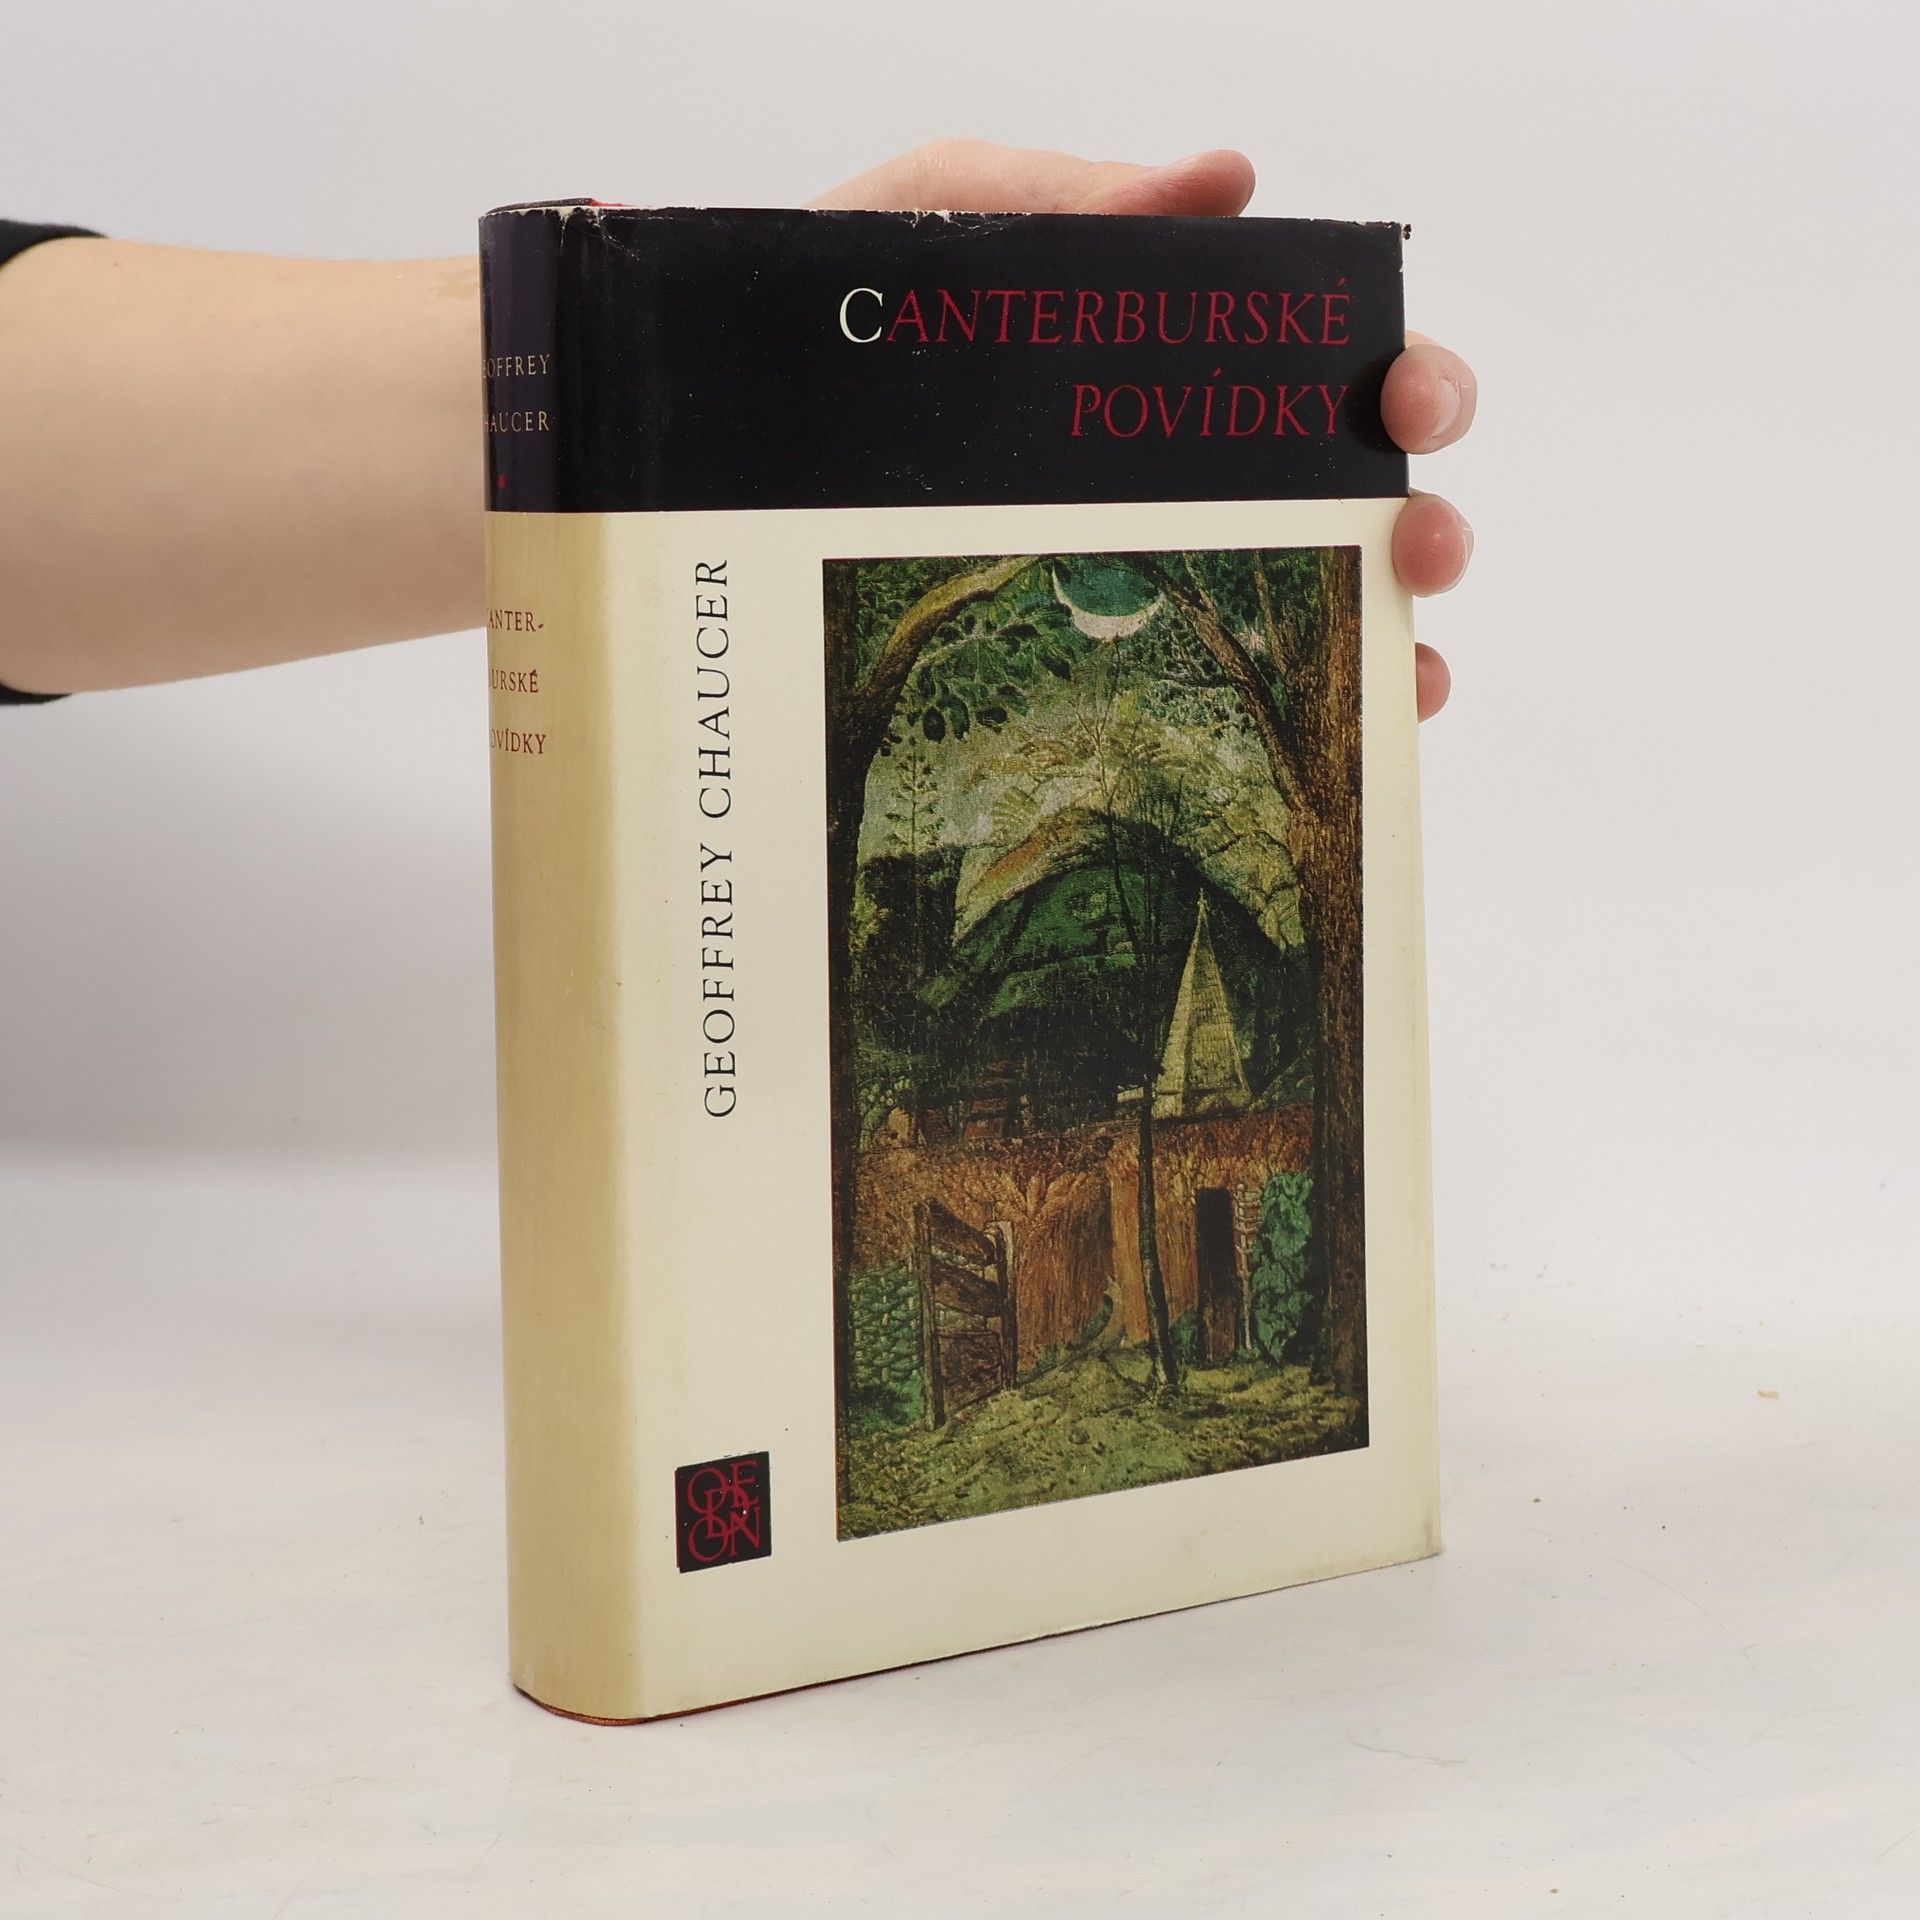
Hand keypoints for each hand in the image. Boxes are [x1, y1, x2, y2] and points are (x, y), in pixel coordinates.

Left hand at [814, 141, 1473, 719]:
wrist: (690, 443)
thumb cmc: (817, 327)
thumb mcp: (927, 219)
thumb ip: (1062, 195)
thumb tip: (1227, 179)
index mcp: (1165, 367)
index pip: (1321, 368)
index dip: (1402, 379)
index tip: (1411, 404)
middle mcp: (1177, 477)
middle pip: (1347, 498)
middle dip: (1421, 515)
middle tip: (1419, 539)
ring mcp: (1140, 580)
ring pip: (1309, 611)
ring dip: (1388, 636)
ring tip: (1408, 672)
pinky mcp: (1087, 672)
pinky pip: (1216, 709)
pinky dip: (1305, 724)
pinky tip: (1347, 738)